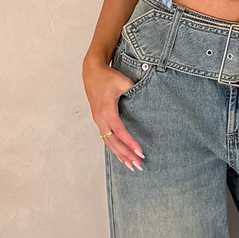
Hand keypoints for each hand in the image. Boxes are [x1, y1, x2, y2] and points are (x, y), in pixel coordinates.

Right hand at [82, 55, 144, 170]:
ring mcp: (98, 120)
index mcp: (106, 111)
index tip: (140, 152)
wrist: (91, 72)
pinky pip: (106, 138)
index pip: (120, 132)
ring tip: (131, 166)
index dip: (130, 143)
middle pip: (113, 142)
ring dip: (120, 155)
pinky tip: (121, 156)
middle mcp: (100, 118)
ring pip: (108, 143)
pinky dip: (114, 148)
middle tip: (138, 165)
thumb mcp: (123, 81)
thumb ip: (134, 90)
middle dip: (126, 155)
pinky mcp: (99, 120)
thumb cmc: (107, 76)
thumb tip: (147, 98)